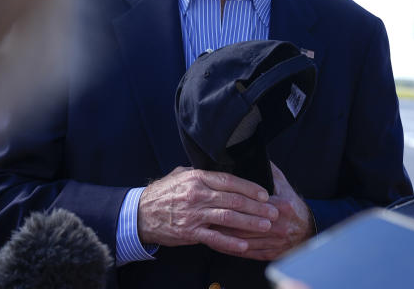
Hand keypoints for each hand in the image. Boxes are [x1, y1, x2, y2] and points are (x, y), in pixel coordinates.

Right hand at [137, 166, 278, 255]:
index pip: (230, 180)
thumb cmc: (163, 193)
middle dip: (257, 206)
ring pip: (228, 218)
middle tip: (273, 210)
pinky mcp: (190, 233)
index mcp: (197, 178)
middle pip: (234, 200)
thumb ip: (201, 173)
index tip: (265, 193)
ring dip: (250, 222)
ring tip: (266, 225)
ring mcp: (194, 215)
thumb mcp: (180, 174)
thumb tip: (221, 169)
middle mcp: (198, 195)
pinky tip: (245, 245)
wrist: (140, 213)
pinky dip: (231, 242)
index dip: (250, 187)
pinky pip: (215, 238)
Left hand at [216, 162, 315, 260]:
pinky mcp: (270, 253)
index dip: (233, 203)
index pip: (253, 204)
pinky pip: (246, 253)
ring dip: (224, 236)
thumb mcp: (283, 184)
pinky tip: (218, 243)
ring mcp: (274, 241)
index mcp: (281, 205)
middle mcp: (278, 225)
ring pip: (243, 240)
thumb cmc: (292, 204)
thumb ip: (268, 171)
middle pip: (245, 224)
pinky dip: (230, 248)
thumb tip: (252, 155)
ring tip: (207, 229)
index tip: (216, 199)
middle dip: (224, 221)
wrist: (307, 230)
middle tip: (206, 215)